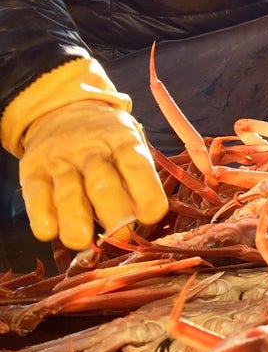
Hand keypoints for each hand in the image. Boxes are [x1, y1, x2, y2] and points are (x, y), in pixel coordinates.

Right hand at [1, 58, 167, 249]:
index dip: (146, 191)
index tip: (152, 216)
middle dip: (113, 213)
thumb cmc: (107, 141)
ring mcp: (59, 161)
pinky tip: (50, 232)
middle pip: (102, 182)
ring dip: (75, 220)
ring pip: (68, 192)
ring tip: (82, 240)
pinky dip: (41, 217)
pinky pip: (36, 196)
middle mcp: (90, 150)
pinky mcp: (32, 171)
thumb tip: (145, 217)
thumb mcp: (129, 144)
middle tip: (121, 236)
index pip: (136, 164)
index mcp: (123, 140)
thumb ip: (137, 176)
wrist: (62, 111)